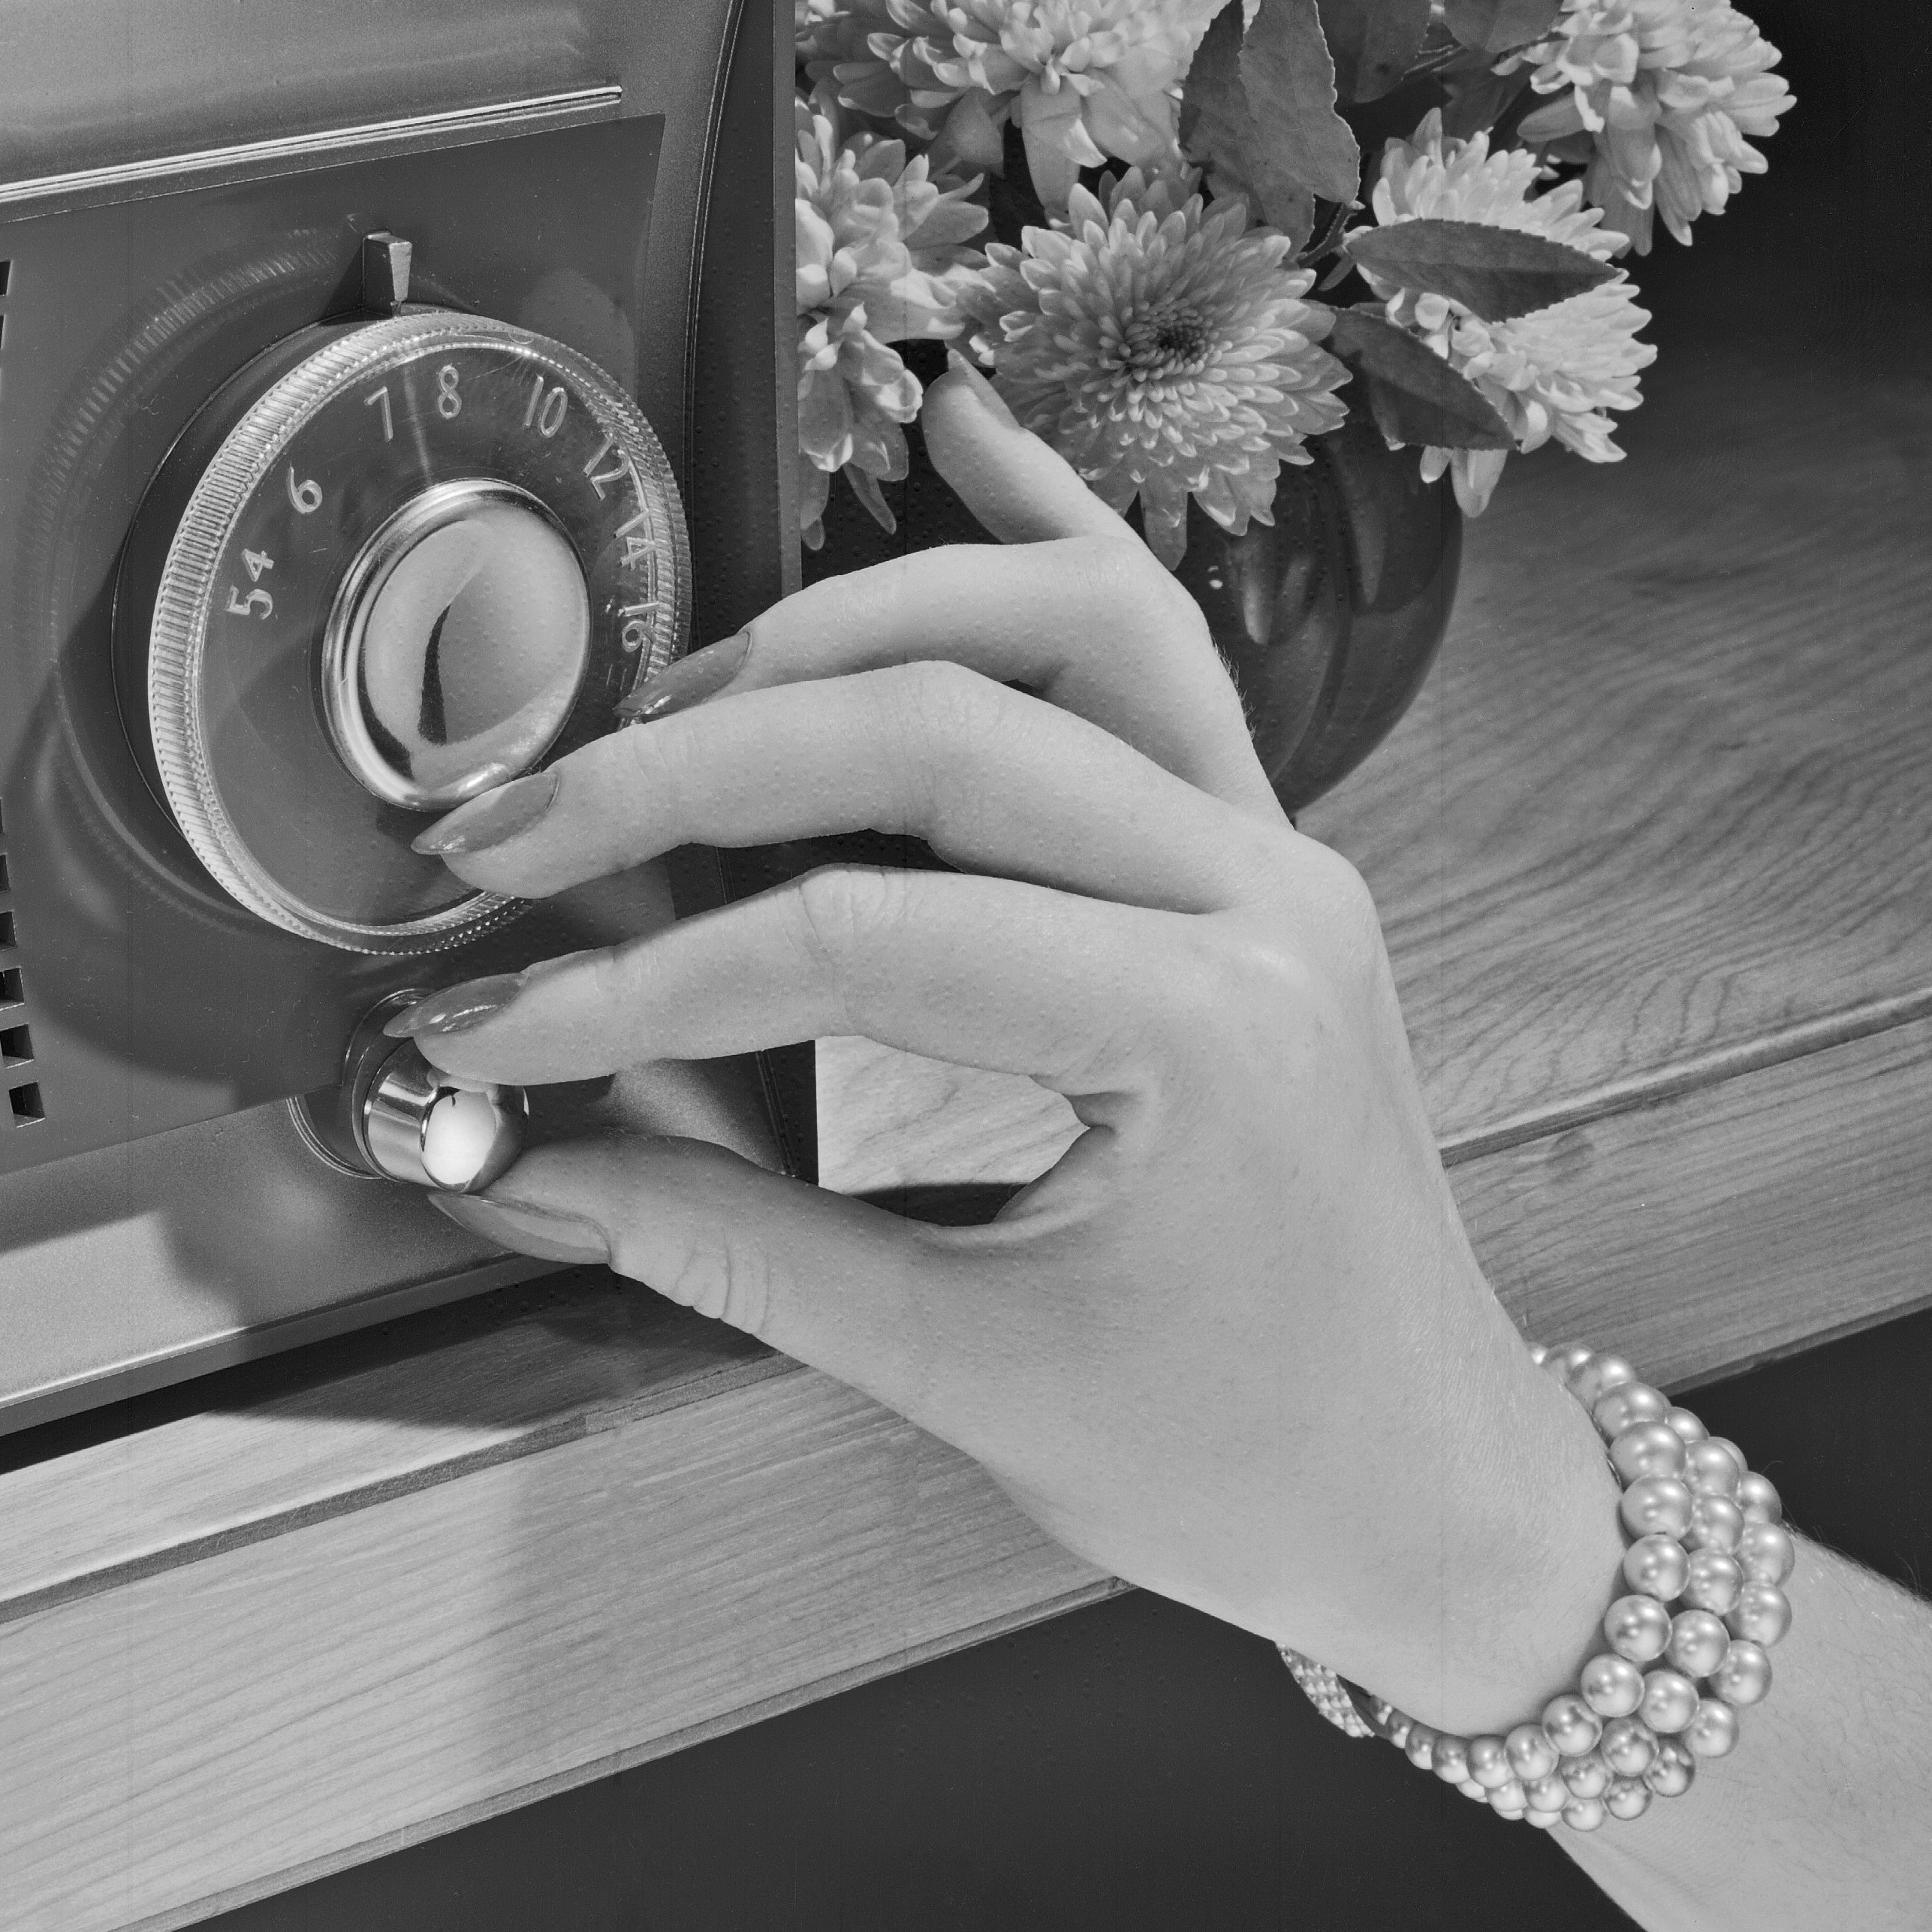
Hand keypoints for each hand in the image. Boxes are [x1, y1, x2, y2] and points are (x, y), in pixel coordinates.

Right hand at [404, 365, 1614, 1735]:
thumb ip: (734, 1251)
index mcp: (1205, 1039)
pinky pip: (1161, 649)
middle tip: (520, 838)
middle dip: (692, 771)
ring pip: (1064, 628)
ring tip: (672, 686)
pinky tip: (957, 436)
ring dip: (849, 625)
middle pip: (940, 733)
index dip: (645, 980)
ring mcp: (1276, 858)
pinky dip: (1048, 538)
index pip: (861, 939)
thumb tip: (526, 1165)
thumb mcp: (972, 1377)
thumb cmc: (1247, 1463)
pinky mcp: (1261, 856)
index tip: (500, 1024)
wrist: (1430, 1495)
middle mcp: (1262, 904)